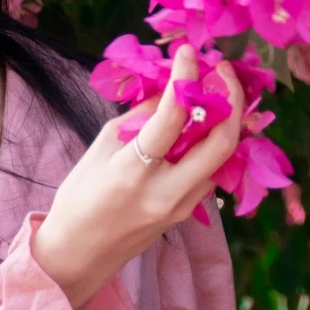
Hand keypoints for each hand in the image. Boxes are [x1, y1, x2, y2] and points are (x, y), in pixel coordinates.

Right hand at [28, 44, 245, 309]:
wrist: (79, 256)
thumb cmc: (78, 200)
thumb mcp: (99, 151)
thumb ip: (137, 119)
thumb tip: (168, 88)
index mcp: (132, 174)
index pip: (171, 118)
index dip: (184, 78)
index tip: (186, 52)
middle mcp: (165, 193)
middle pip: (221, 141)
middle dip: (231, 98)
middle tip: (221, 70)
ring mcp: (182, 207)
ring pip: (223, 157)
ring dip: (226, 118)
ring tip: (215, 88)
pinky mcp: (187, 213)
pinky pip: (211, 170)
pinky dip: (213, 141)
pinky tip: (204, 121)